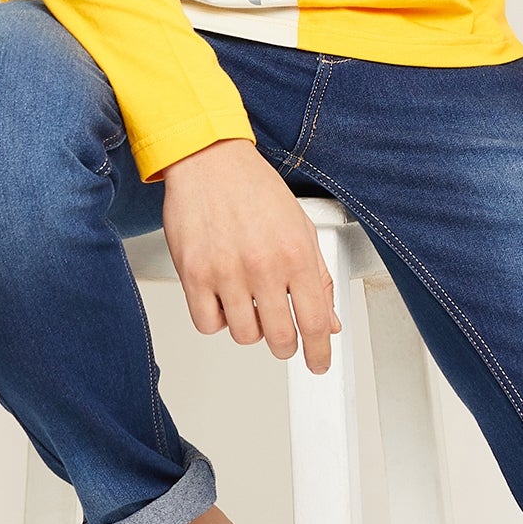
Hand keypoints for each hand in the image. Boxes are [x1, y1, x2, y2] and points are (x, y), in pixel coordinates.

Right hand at [157, 137, 341, 370]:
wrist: (209, 160)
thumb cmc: (254, 189)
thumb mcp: (301, 228)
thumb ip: (319, 277)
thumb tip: (329, 319)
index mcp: (296, 254)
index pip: (315, 321)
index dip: (319, 352)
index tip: (319, 363)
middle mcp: (263, 266)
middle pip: (279, 338)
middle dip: (285, 345)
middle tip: (282, 337)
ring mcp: (226, 272)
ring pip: (243, 335)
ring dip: (249, 327)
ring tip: (248, 302)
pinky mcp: (193, 274)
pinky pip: (208, 323)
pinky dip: (217, 320)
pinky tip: (223, 299)